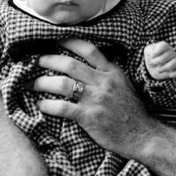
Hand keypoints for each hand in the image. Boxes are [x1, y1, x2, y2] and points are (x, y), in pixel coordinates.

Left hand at [33, 38, 159, 159]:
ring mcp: (96, 99)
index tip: (55, 40)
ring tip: (32, 84)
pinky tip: (40, 105)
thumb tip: (89, 66)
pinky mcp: (90, 117)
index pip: (89, 50)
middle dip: (49, 60)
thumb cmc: (132, 112)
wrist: (142, 135)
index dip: (70, 42)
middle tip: (37, 61)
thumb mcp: (124, 85)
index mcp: (112, 72)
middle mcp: (103, 82)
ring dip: (43, 82)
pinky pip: (63, 108)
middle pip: (70, 64)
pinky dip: (48, 105)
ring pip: (63, 84)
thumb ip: (108, 74)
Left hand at [144, 41, 175, 79]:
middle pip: (167, 55)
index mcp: (165, 47)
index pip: (164, 45)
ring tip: (158, 70)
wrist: (153, 67)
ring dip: (165, 68)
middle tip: (152, 63)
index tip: (152, 56)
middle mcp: (172, 53)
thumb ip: (150, 50)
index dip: (157, 51)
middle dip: (157, 61)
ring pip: (175, 63)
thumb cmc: (151, 57)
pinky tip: (169, 75)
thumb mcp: (147, 51)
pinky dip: (175, 74)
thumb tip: (154, 55)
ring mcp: (175, 61)